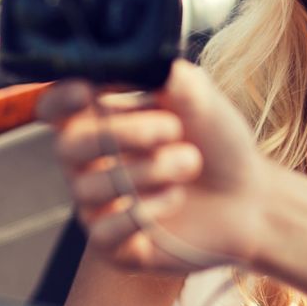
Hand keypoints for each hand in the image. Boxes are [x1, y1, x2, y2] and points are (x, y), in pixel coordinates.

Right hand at [36, 60, 271, 272]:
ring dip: (149, 170)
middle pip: (69, 145)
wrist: (251, 195)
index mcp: (103, 120)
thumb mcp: (202, 100)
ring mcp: (101, 205)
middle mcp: (92, 163)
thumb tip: (144, 59)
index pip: (54, 108)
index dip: (59, 99)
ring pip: (89, 188)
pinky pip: (104, 231)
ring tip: (192, 162)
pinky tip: (175, 198)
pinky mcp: (116, 245)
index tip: (87, 91)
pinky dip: (142, 212)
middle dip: (121, 133)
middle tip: (171, 129)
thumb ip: (171, 77)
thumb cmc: (220, 143)